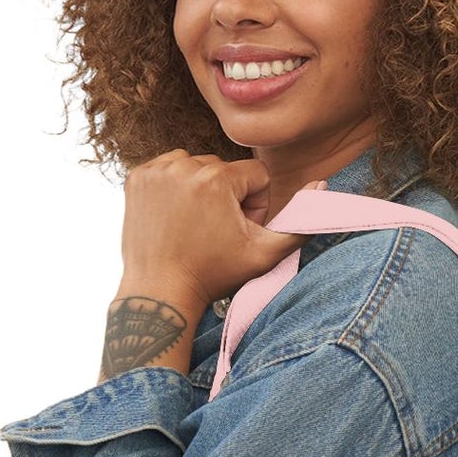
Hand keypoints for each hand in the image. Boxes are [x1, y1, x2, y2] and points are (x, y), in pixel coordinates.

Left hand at [117, 150, 327, 315]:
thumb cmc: (213, 275)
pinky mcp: (136, 177)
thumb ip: (300, 223)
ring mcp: (156, 171)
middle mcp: (183, 167)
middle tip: (215, 232)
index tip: (238, 230)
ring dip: (201, 188)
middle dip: (228, 195)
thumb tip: (322, 185)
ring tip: (195, 223)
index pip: (255, 175)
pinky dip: (174, 187)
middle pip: (225, 169)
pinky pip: (168, 169)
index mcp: (217, 179)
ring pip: (196, 165)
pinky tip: (174, 216)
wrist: (160, 291)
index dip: (255, 206)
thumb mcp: (265, 254)